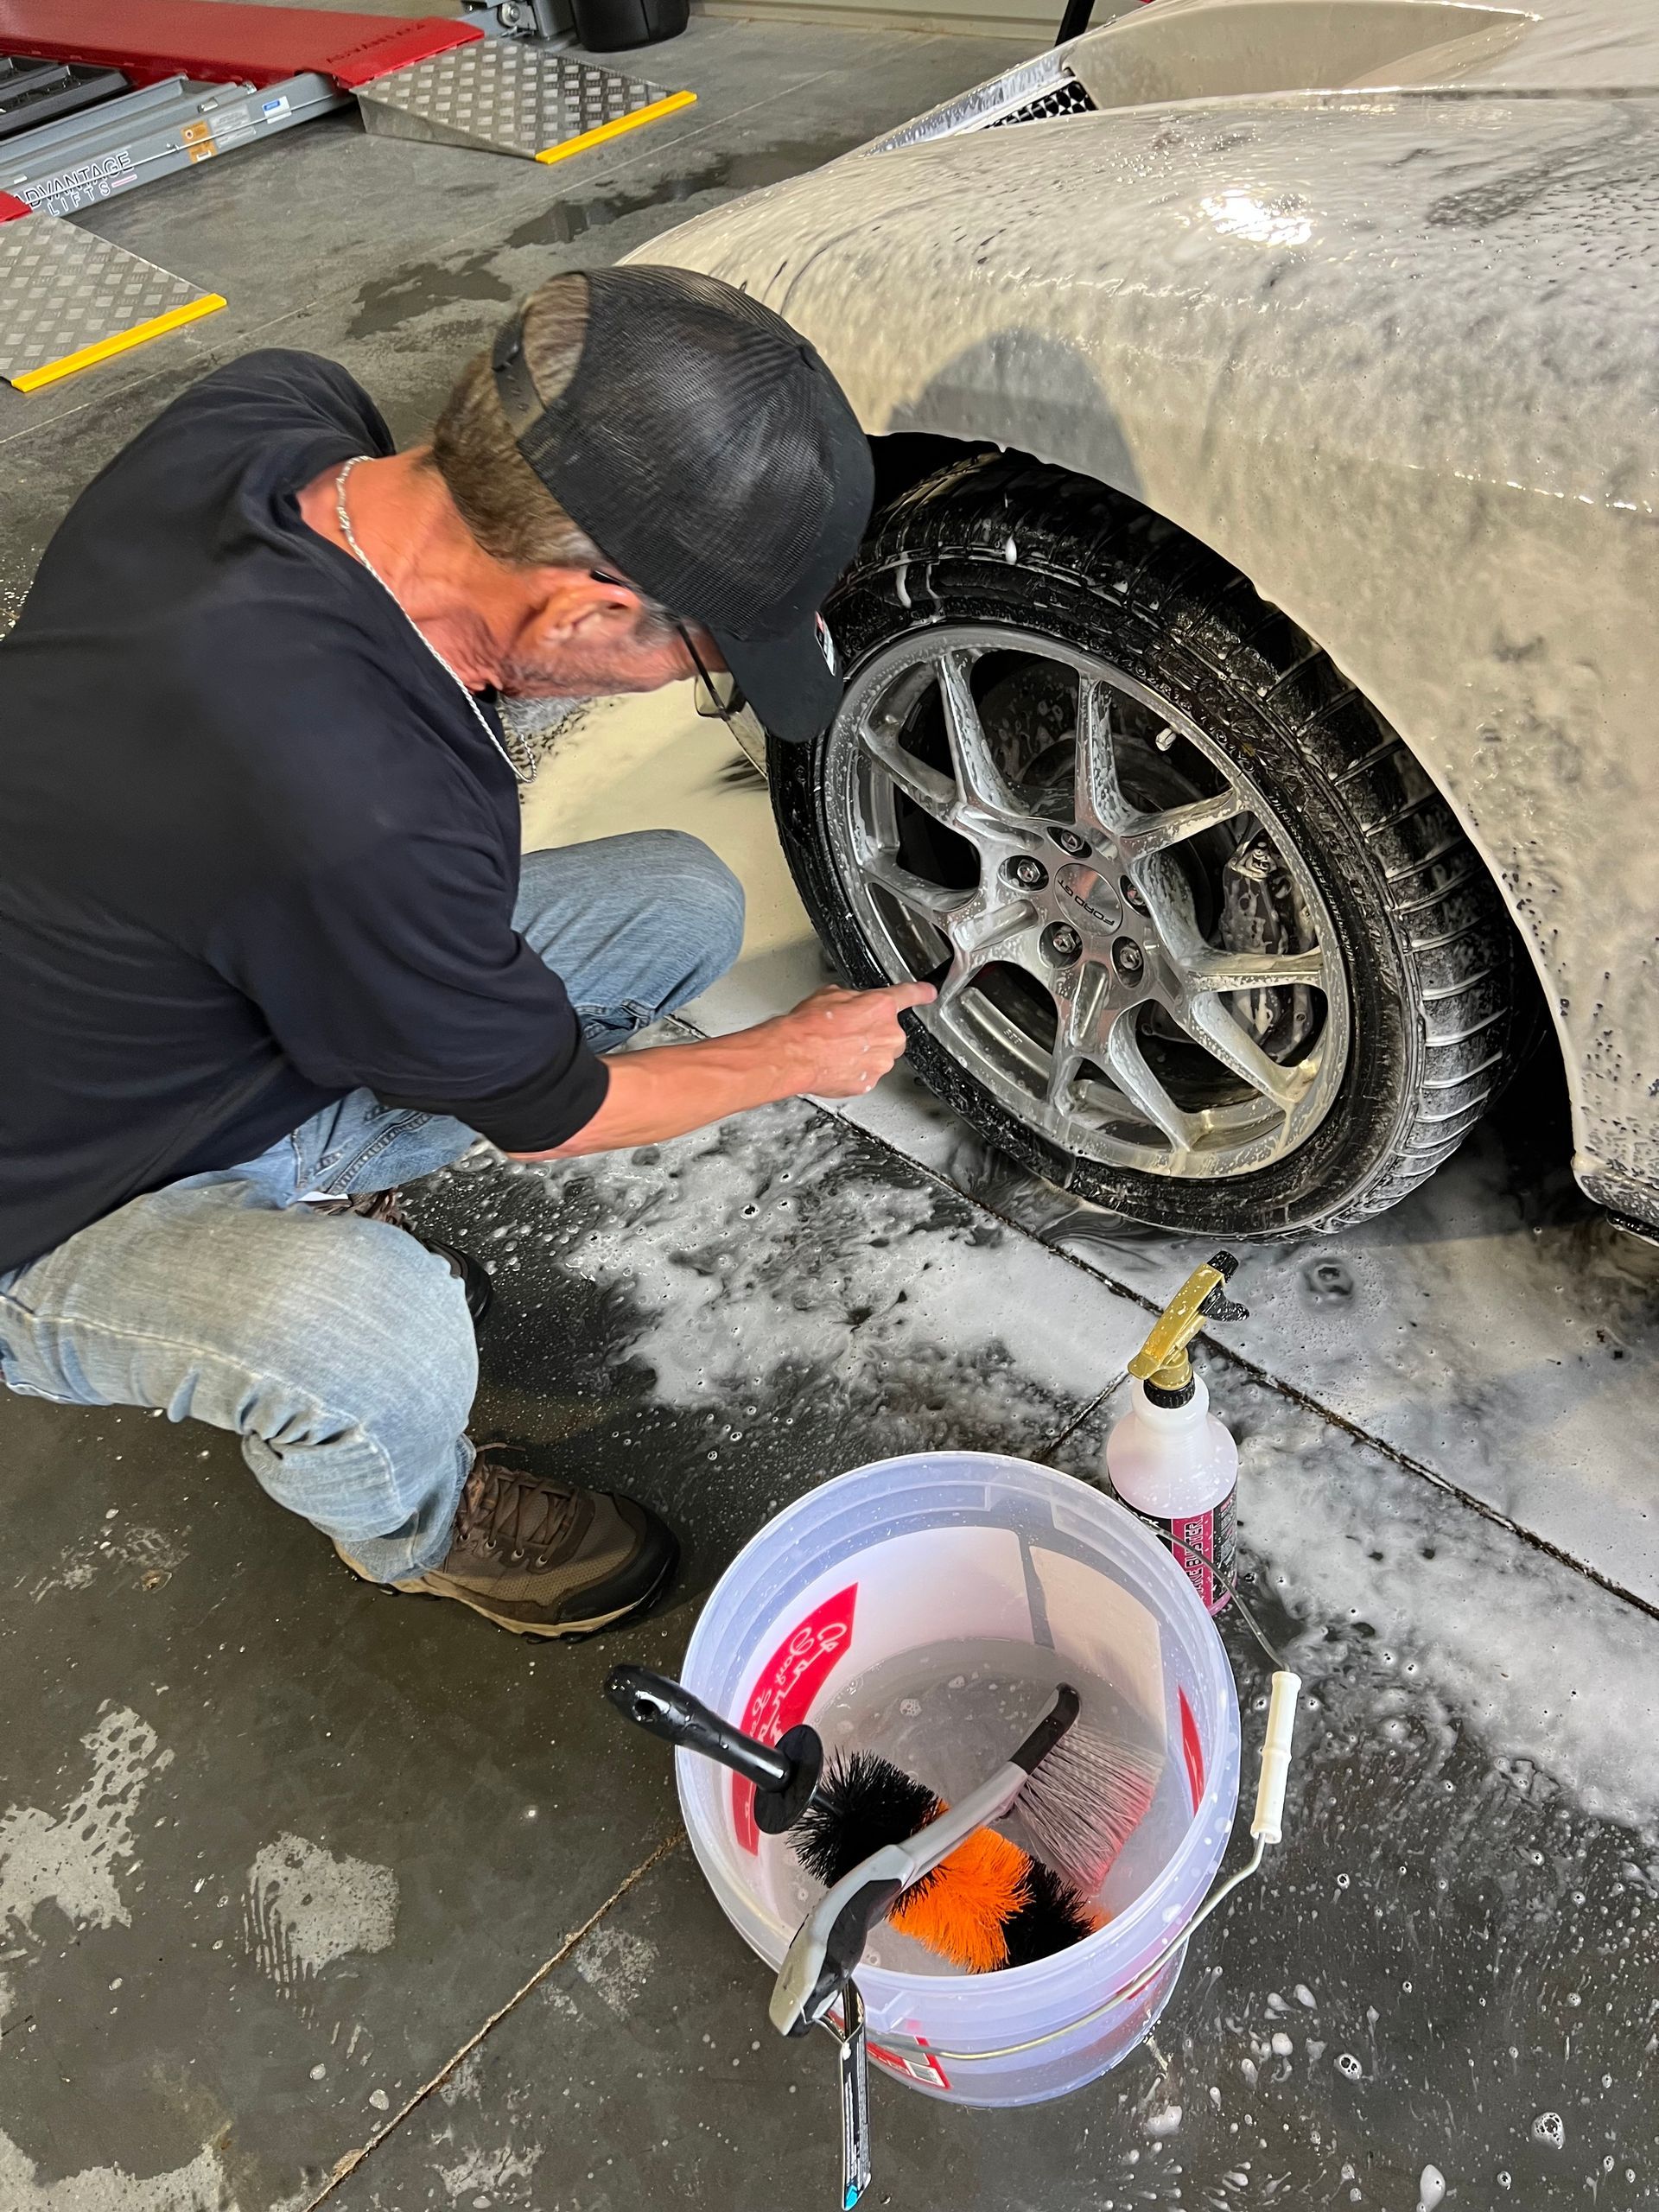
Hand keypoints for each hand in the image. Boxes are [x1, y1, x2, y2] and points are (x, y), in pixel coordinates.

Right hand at [768, 980, 936, 1098]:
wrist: (793, 1055)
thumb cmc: (807, 1026)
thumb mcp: (830, 995)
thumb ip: (854, 999)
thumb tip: (854, 1005)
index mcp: (881, 1007)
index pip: (909, 995)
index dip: (921, 993)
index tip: (929, 993)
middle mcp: (888, 1035)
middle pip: (891, 1032)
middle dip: (873, 1031)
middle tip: (847, 1031)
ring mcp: (880, 1061)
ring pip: (879, 1055)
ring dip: (863, 1052)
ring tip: (836, 1048)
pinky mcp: (868, 1082)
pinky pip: (866, 1073)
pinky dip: (854, 1070)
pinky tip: (835, 1063)